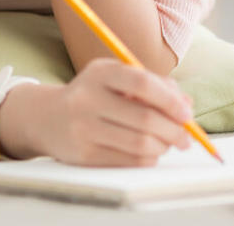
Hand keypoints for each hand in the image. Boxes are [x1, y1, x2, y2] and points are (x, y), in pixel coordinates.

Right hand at [7, 58, 194, 165]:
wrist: (46, 117)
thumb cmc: (95, 95)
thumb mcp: (118, 79)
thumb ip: (154, 85)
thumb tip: (186, 105)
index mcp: (101, 72)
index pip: (141, 83)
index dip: (169, 100)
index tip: (187, 114)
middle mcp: (88, 98)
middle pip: (144, 119)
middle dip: (174, 131)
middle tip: (186, 137)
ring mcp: (83, 128)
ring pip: (139, 144)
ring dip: (163, 146)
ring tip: (168, 143)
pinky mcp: (83, 154)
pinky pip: (128, 161)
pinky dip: (149, 158)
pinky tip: (151, 152)